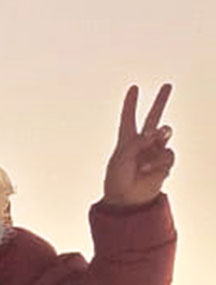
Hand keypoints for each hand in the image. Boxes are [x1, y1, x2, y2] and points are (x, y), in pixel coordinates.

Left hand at [102, 83, 173, 206]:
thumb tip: (157, 133)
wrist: (128, 199)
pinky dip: (159, 161)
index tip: (134, 88)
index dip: (131, 103)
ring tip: (149, 151)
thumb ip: (138, 142)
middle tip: (167, 85)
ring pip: (165, 132)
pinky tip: (149, 171)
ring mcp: (155, 151)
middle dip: (160, 101)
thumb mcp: (122, 158)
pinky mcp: (164, 162)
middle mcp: (142, 143)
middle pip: (153, 117)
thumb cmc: (118, 179)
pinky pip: (168, 153)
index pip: (128, 118)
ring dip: (159, 138)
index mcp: (126, 140)